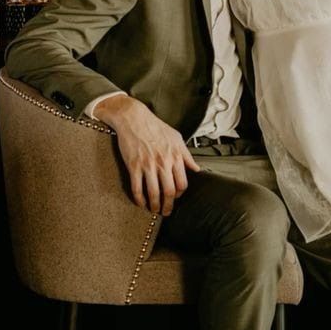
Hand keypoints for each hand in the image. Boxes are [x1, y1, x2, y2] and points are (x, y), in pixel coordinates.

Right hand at [94, 94, 199, 214]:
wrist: (134, 118)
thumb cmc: (156, 127)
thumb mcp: (177, 138)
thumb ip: (187, 155)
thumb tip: (196, 169)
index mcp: (176, 156)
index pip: (182, 183)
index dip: (179, 194)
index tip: (175, 197)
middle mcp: (164, 162)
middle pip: (169, 192)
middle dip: (168, 206)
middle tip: (166, 212)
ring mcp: (148, 165)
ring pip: (154, 193)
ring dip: (154, 205)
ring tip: (153, 210)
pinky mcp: (134, 166)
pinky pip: (137, 188)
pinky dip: (139, 199)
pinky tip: (140, 203)